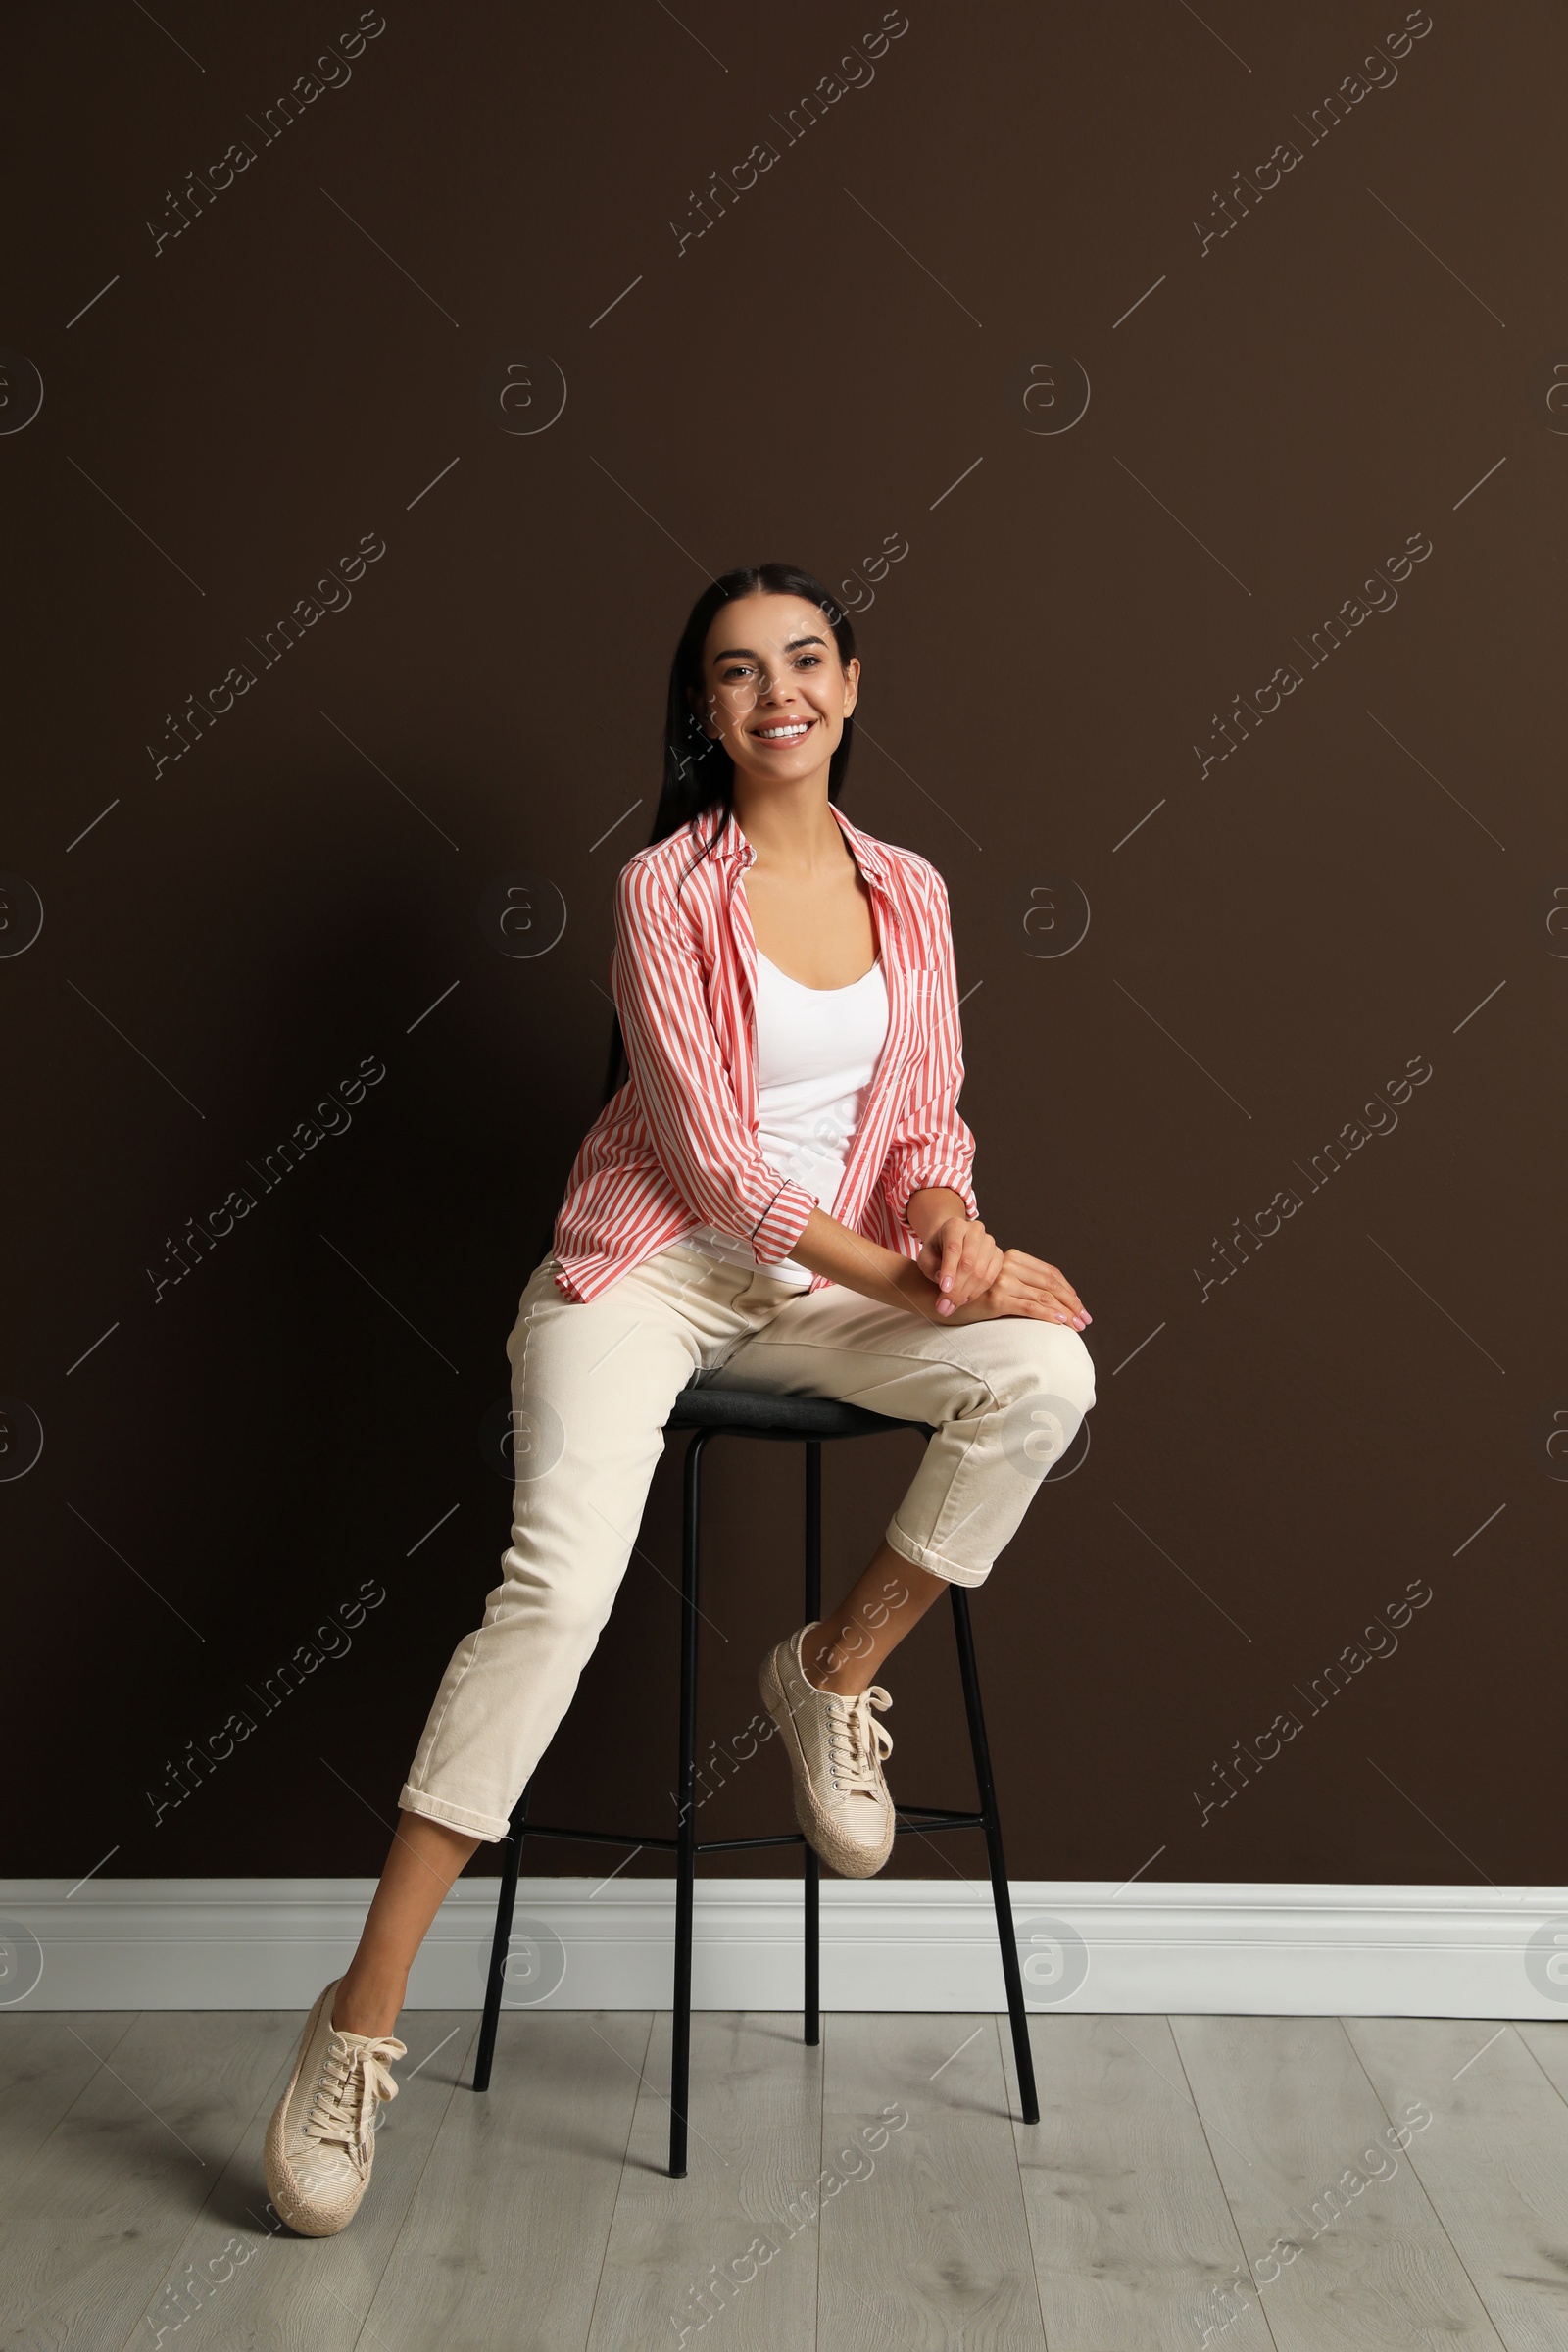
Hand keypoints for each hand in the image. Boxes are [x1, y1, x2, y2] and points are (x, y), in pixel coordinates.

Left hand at [916, 1215, 1004, 1313]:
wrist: (952, 1243)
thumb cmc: (937, 1250)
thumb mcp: (925, 1256)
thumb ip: (930, 1267)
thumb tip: (943, 1281)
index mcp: (955, 1225)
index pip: (954, 1248)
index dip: (949, 1270)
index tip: (943, 1289)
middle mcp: (975, 1230)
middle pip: (968, 1262)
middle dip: (956, 1288)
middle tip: (944, 1307)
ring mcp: (990, 1242)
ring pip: (981, 1272)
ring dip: (966, 1294)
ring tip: (952, 1306)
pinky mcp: (999, 1255)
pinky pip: (991, 1278)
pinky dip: (977, 1292)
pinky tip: (964, 1300)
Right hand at [941, 1248, 1090, 1330]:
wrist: (938, 1296)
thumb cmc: (971, 1293)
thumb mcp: (998, 1283)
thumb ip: (1020, 1284)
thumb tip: (1053, 1300)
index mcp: (1013, 1257)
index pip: (1050, 1273)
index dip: (1069, 1290)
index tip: (1080, 1306)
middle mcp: (1008, 1264)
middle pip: (1051, 1285)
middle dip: (1072, 1304)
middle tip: (1085, 1319)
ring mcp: (1002, 1281)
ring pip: (1043, 1297)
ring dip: (1065, 1313)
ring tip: (1077, 1325)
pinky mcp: (995, 1298)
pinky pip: (1029, 1307)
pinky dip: (1048, 1315)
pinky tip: (1060, 1323)